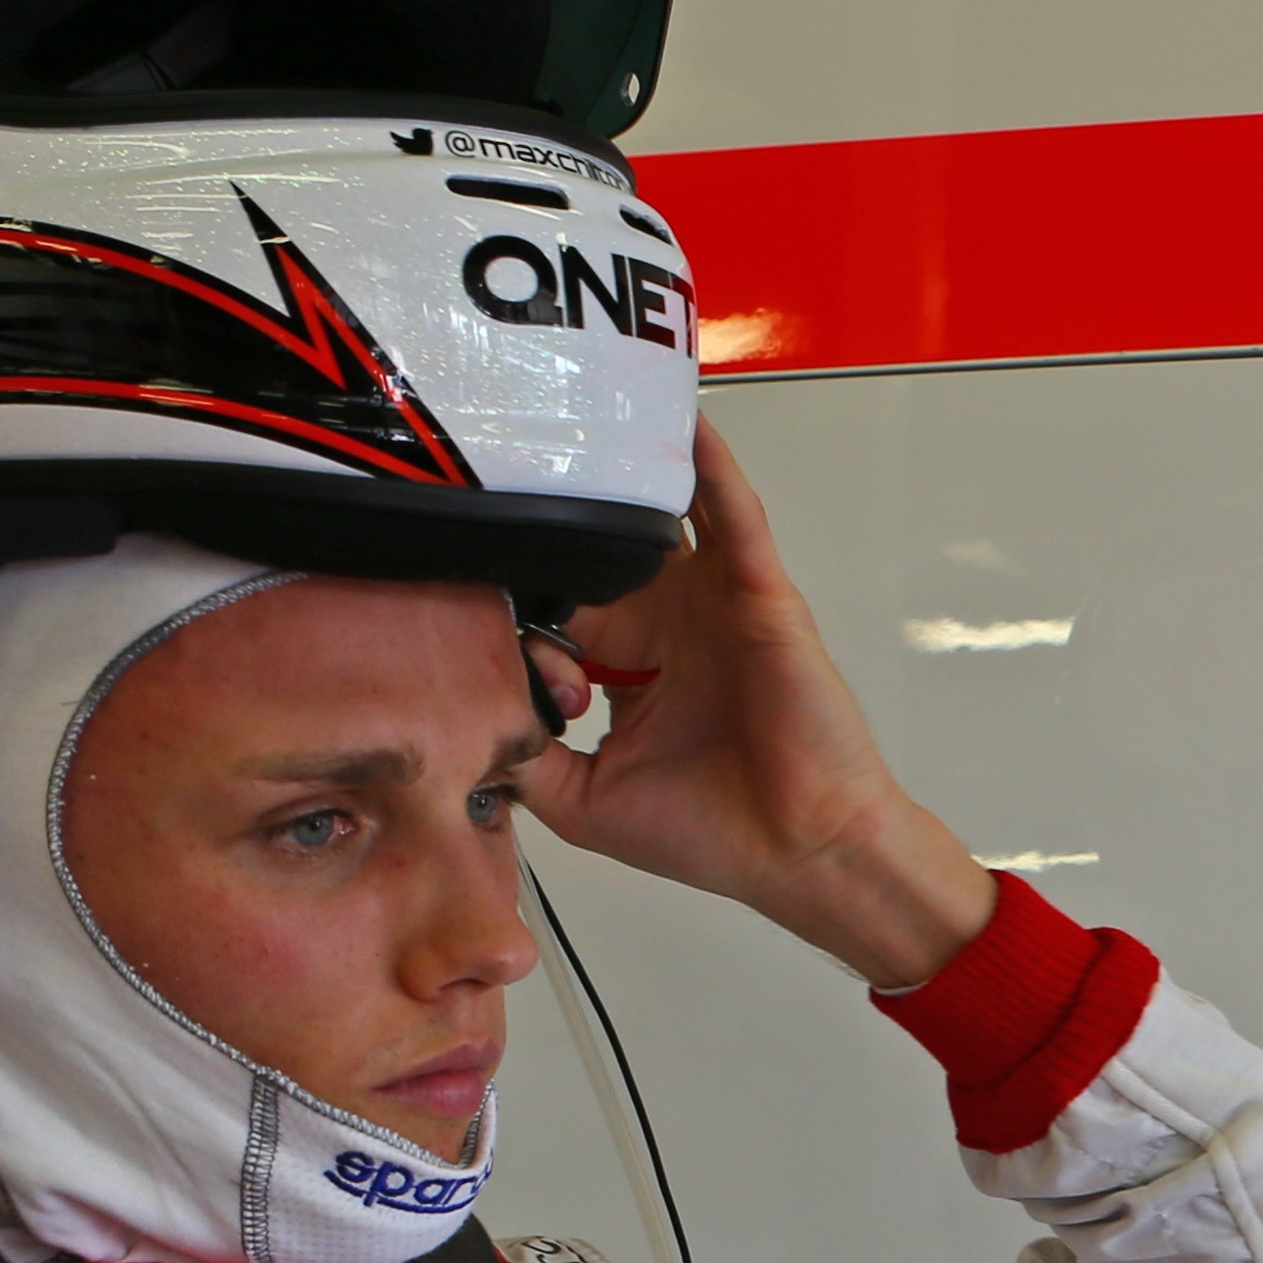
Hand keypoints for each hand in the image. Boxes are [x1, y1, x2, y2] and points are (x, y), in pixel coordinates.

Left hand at [521, 418, 997, 986]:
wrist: (800, 850)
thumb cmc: (717, 833)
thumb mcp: (582, 803)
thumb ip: (523, 759)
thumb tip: (461, 729)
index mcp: (631, 672)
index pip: (556, 612)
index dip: (516, 614)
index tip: (483, 629)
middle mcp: (670, 628)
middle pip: (598, 556)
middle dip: (553, 535)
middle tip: (501, 494)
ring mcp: (715, 604)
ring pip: (664, 520)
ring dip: (631, 475)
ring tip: (584, 413)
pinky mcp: (757, 594)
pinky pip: (732, 516)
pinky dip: (712, 468)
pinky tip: (686, 422)